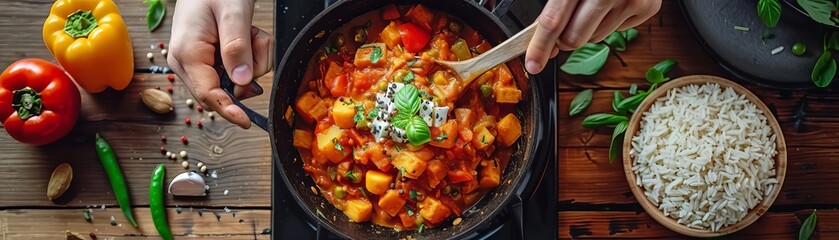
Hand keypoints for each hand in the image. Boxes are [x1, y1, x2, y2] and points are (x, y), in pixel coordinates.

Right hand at [167, 0, 273, 128]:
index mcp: (187, 53)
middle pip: (225, 89)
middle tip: (254, 38)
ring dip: (253, 59)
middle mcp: (186, 62)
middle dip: (249, 70)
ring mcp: (195, 63)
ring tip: (249, 31)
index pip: (208, 94)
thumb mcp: (233, 12)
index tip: (246, 122)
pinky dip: (250, 55)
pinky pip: (236, 71)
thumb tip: (241, 83)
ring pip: (236, 80)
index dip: (229, 110)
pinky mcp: (207, 61)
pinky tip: (246, 35)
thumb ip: (238, 47)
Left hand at [525, 0, 660, 73]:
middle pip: (574, 39)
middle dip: (564, 38)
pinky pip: (617, 31)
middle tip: (566, 23)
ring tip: (595, 3)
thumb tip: (542, 39)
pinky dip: (610, 22)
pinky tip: (613, 3)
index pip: (554, 22)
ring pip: (595, 38)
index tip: (533, 64)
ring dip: (589, 28)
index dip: (540, 46)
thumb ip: (553, 6)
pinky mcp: (647, 8)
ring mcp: (631, 1)